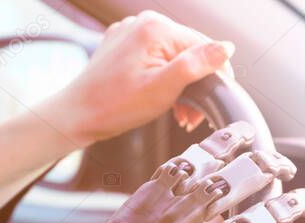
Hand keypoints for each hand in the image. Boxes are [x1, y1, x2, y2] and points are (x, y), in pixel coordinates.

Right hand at [26, 122, 304, 222]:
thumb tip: (150, 220)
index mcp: (150, 205)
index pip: (199, 158)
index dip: (230, 141)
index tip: (246, 134)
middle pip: (239, 179)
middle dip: (268, 166)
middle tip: (282, 165)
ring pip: (260, 221)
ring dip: (288, 209)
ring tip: (303, 202)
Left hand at [43, 10, 235, 145]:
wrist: (78, 115)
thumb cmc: (115, 105)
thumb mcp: (164, 87)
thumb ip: (196, 65)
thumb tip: (226, 48)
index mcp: (156, 28)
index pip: (203, 45)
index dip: (215, 75)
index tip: (212, 103)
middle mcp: (143, 22)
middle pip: (187, 51)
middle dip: (195, 83)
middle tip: (189, 117)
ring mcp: (131, 33)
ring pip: (171, 56)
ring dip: (179, 84)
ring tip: (176, 112)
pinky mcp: (122, 45)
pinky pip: (153, 57)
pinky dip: (161, 78)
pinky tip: (158, 99)